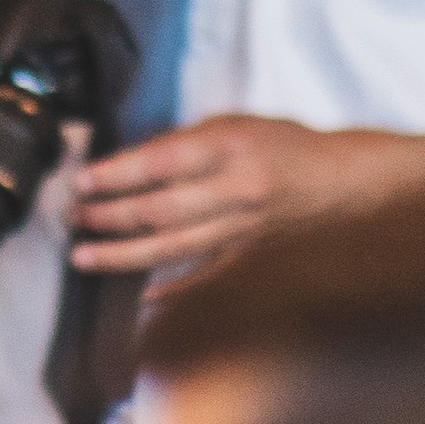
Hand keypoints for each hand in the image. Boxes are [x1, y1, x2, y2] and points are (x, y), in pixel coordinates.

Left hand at [66, 119, 424, 275]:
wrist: (351, 185)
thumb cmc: (286, 149)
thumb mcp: (237, 125)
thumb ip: (185, 143)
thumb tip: (124, 165)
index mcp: (232, 148)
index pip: (162, 161)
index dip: (117, 173)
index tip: (82, 179)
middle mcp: (237, 191)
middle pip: (161, 208)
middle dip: (109, 215)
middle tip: (73, 217)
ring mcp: (243, 231)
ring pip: (173, 246)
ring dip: (123, 254)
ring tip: (83, 256)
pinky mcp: (250, 260)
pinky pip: (204, 279)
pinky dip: (170, 292)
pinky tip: (139, 299)